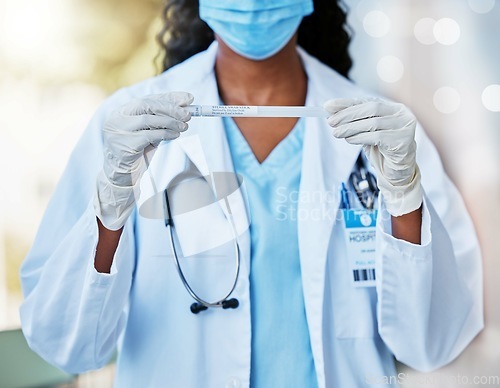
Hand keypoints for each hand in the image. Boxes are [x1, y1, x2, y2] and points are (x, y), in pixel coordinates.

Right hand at [94, 91, 193, 229]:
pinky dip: (165, 134)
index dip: (170, 97)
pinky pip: (149, 135)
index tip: (189, 98)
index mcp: (123, 111)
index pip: (149, 98)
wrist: (123, 175)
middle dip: (170, 108)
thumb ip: (164, 118)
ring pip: (148, 119)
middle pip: (147, 105)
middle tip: (188, 114)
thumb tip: (187, 102)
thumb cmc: (139, 151)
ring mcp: (118, 130)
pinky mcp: (124, 144)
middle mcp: (117, 118)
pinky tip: (175, 136)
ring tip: (184, 127)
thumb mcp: (152, 131)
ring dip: (170, 122)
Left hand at [324, 97, 422, 215]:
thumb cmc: (382, 147)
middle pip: (371, 109)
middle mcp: (402, 114)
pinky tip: (349, 140)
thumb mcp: (368, 131)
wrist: (398, 168)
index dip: (347, 103)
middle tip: (330, 122)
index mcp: (394, 107)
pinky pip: (377, 137)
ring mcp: (405, 127)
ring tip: (337, 133)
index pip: (368, 101)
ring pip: (373, 123)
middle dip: (348, 115)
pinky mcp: (402, 141)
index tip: (329, 106)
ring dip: (351, 128)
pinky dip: (360, 137)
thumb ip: (354, 119)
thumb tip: (330, 109)